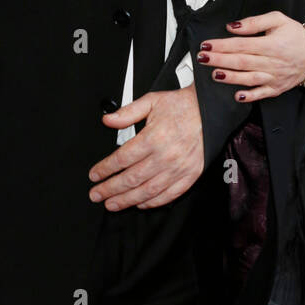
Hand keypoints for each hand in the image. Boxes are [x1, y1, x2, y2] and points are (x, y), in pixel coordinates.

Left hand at [88, 86, 203, 210]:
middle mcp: (165, 156)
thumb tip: (107, 120)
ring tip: (111, 204)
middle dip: (110, 189)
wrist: (210, 110)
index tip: (94, 175)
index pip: (122, 159)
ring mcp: (178, 168)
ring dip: (126, 200)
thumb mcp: (151, 101)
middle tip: (96, 194)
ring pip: (147, 191)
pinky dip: (152, 202)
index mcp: (154, 137)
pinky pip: (168, 195)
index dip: (105, 169)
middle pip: (131, 179)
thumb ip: (127, 113)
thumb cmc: (182, 106)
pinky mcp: (190, 176)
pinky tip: (140, 203)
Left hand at [195, 10, 304, 101]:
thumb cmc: (295, 34)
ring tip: (214, 74)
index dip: (222, 45)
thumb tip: (232, 27)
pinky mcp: (277, 88)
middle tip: (202, 58)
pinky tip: (237, 95)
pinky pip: (262, 93)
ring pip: (249, 78)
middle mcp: (272, 62)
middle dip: (219, 60)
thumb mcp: (278, 19)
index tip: (206, 45)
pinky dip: (250, 96)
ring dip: (230, 77)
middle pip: (241, 61)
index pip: (241, 45)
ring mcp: (275, 77)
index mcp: (270, 44)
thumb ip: (254, 22)